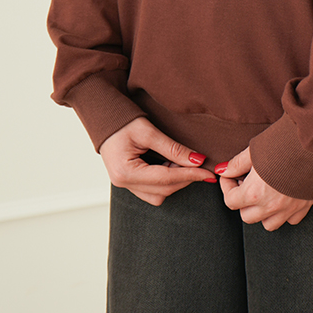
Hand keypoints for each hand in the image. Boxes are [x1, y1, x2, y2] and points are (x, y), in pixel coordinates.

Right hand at [99, 117, 213, 205]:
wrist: (103, 118)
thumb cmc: (122, 121)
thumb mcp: (148, 131)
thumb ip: (173, 148)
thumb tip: (198, 160)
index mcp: (126, 172)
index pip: (166, 178)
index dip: (190, 175)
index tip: (208, 172)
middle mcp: (123, 182)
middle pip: (164, 190)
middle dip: (185, 179)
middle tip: (201, 166)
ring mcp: (124, 185)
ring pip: (159, 195)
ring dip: (176, 182)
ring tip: (183, 163)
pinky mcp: (128, 182)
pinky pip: (152, 191)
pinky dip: (166, 182)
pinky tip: (171, 166)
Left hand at [217, 148, 312, 230]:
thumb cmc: (283, 143)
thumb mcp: (254, 150)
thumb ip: (237, 164)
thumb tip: (224, 171)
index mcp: (254, 193)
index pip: (230, 202)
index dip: (228, 187)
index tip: (232, 177)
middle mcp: (270, 206)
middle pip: (246, 216)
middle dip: (243, 201)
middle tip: (248, 184)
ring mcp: (289, 209)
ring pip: (268, 224)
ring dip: (262, 212)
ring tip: (265, 193)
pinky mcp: (304, 206)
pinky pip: (290, 220)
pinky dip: (284, 213)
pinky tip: (284, 196)